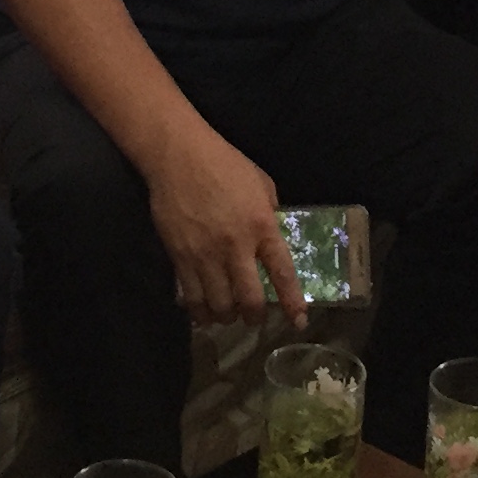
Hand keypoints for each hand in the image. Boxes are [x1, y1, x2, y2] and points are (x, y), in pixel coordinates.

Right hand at [145, 128, 299, 324]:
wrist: (178, 156)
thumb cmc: (224, 163)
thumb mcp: (260, 184)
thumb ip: (270, 213)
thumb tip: (271, 237)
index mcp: (262, 226)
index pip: (282, 272)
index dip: (292, 302)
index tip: (299, 322)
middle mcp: (235, 246)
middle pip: (248, 299)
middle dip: (254, 317)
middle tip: (253, 320)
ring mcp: (205, 254)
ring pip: (218, 304)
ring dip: (225, 317)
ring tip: (227, 316)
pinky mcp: (179, 256)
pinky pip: (190, 296)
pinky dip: (198, 311)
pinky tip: (202, 313)